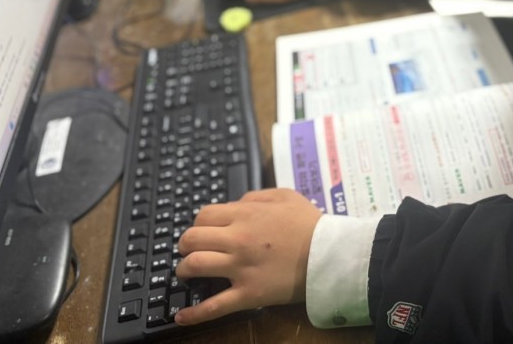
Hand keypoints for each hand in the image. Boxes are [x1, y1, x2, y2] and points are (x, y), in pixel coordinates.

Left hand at [174, 189, 322, 325]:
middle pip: (192, 239)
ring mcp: (240, 268)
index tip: (203, 231)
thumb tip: (236, 203)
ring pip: (195, 266)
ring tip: (186, 274)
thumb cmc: (310, 224)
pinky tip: (181, 316)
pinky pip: (214, 306)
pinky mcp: (248, 294)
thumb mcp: (285, 196)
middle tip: (190, 250)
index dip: (199, 223)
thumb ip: (256, 196)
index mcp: (245, 215)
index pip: (204, 215)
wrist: (330, 254)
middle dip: (185, 245)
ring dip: (184, 270)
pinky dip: (194, 313)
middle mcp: (237, 239)